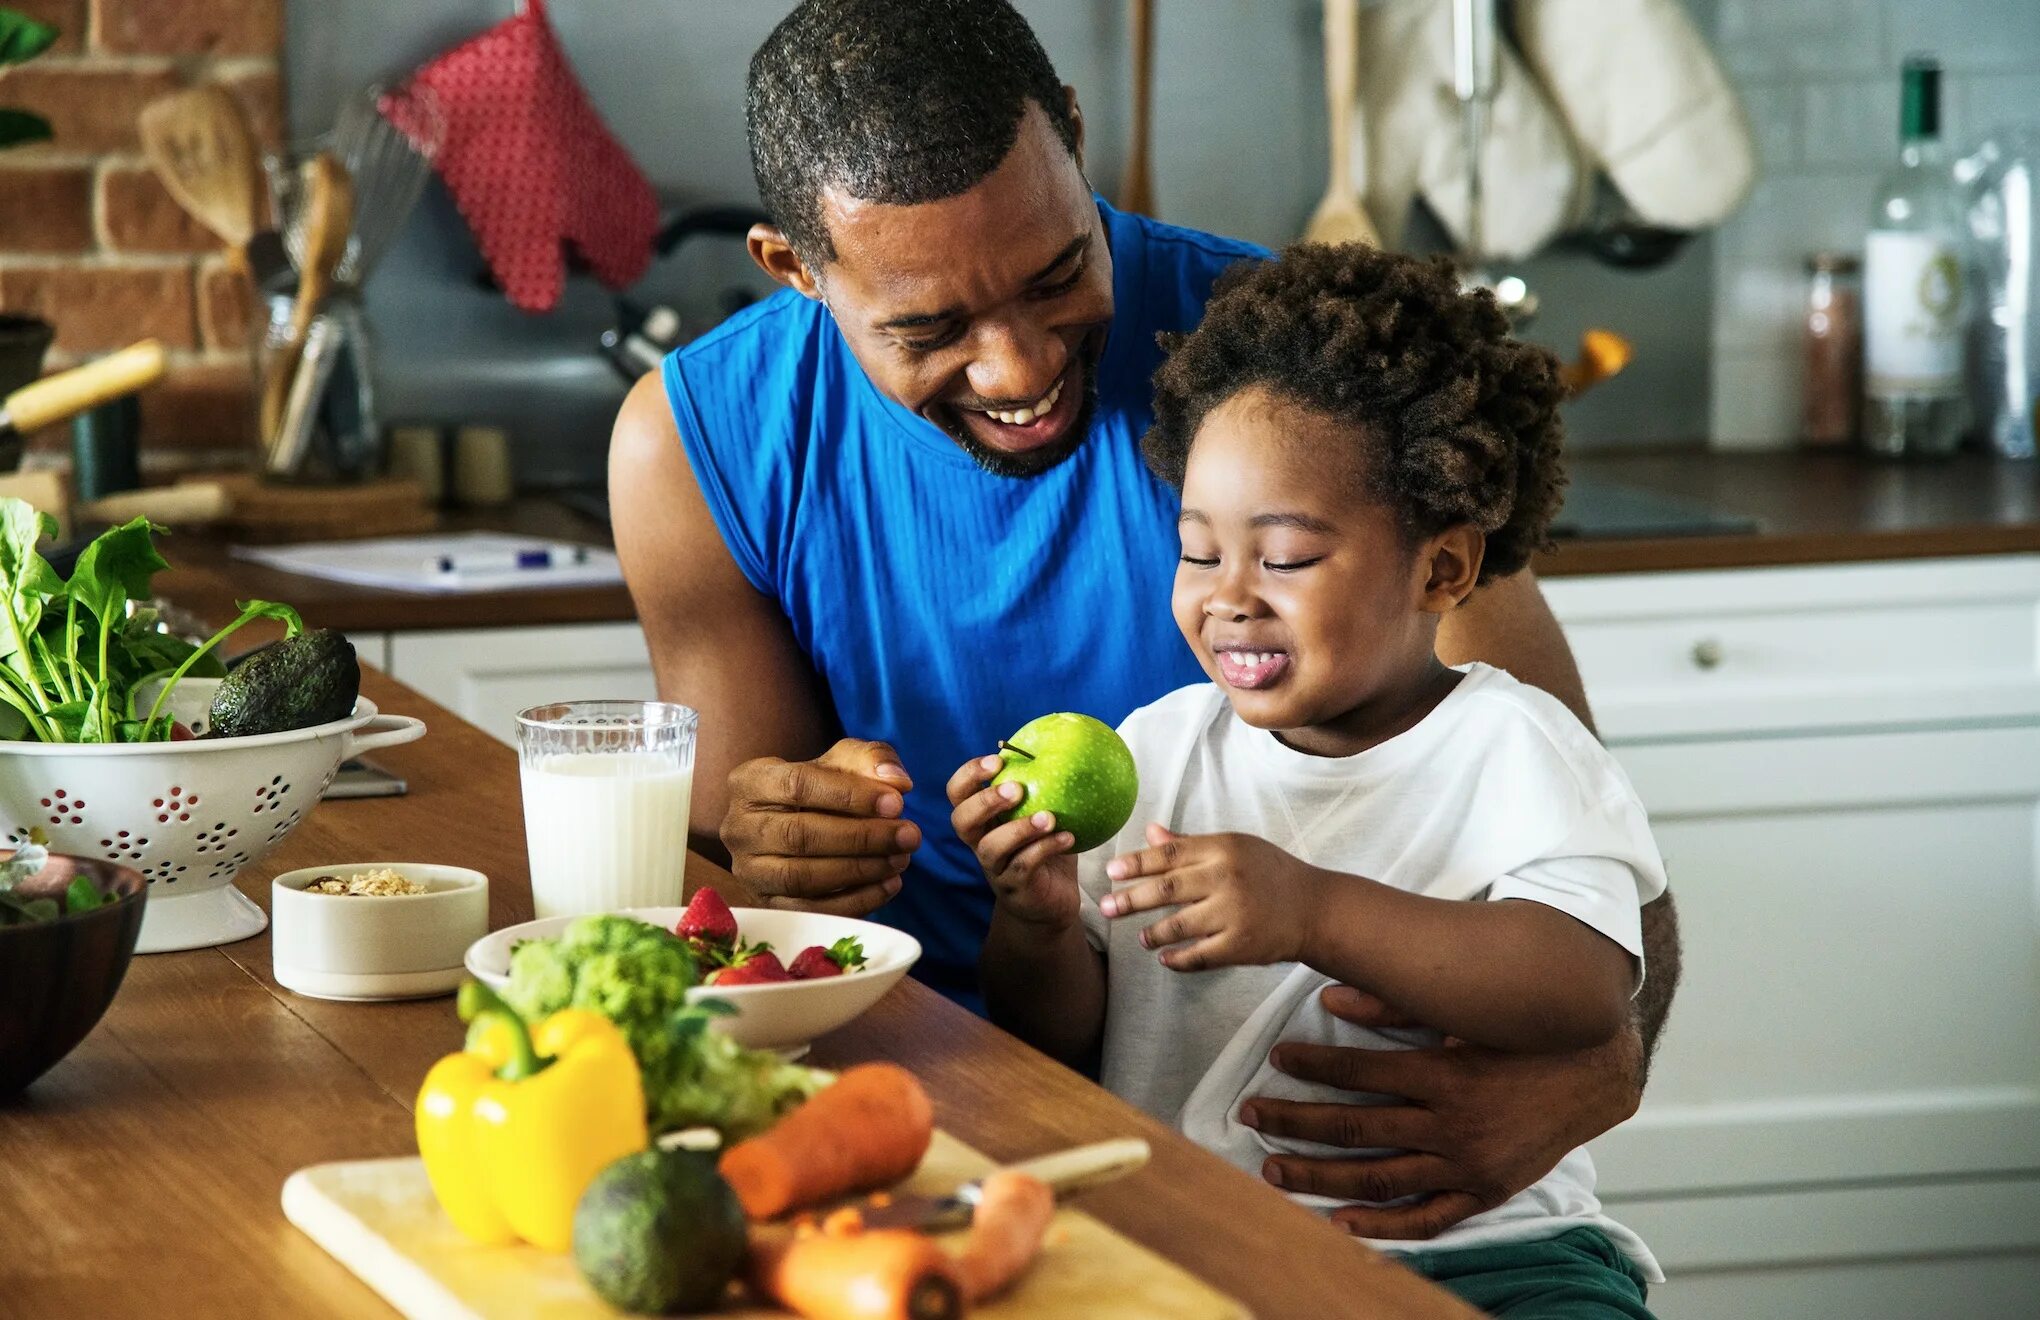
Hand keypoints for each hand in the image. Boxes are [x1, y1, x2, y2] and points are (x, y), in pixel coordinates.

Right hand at [719, 738, 919, 916]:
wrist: (796, 823)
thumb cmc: (822, 788)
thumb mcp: (844, 761)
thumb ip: (871, 760)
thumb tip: (896, 780)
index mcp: (750, 781)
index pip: (798, 785)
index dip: (850, 795)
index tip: (897, 802)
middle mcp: (738, 827)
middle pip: (800, 835)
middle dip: (862, 837)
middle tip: (909, 836)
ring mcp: (748, 870)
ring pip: (802, 877)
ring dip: (860, 870)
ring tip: (901, 860)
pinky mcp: (765, 904)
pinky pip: (809, 910)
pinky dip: (854, 901)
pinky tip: (889, 885)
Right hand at [947, 754, 1078, 930]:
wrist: (1051, 903)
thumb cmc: (1046, 851)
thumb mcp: (1043, 815)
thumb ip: (1043, 788)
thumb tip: (1058, 743)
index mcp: (983, 820)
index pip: (958, 793)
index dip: (969, 775)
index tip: (997, 760)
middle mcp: (981, 843)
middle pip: (961, 821)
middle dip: (985, 801)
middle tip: (1016, 788)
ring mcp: (995, 869)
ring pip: (991, 847)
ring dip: (1019, 828)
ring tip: (1049, 817)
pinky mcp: (1015, 889)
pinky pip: (1023, 867)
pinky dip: (1045, 849)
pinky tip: (1069, 838)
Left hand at [1100, 826, 1323, 970]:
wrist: (1314, 908)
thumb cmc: (1269, 873)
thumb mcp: (1235, 848)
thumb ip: (1190, 844)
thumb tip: (1150, 832)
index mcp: (1223, 848)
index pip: (1169, 854)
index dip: (1136, 863)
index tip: (1111, 871)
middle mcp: (1226, 878)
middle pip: (1166, 889)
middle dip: (1130, 899)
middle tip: (1106, 907)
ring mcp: (1234, 913)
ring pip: (1178, 925)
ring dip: (1153, 933)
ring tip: (1142, 938)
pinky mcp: (1241, 945)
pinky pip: (1199, 956)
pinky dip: (1178, 960)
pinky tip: (1165, 960)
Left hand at [1240, 986, 1644, 1238]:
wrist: (1595, 1074)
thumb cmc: (1523, 1035)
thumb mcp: (1465, 1012)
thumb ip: (1397, 1003)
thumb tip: (1332, 994)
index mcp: (1445, 1074)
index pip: (1359, 1072)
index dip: (1312, 1064)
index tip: (1276, 1057)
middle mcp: (1452, 1124)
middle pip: (1355, 1128)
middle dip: (1294, 1121)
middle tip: (1250, 1115)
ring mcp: (1467, 1165)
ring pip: (1378, 1178)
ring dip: (1319, 1176)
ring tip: (1272, 1168)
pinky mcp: (1484, 1191)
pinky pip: (1427, 1219)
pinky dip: (1383, 1227)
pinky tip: (1340, 1222)